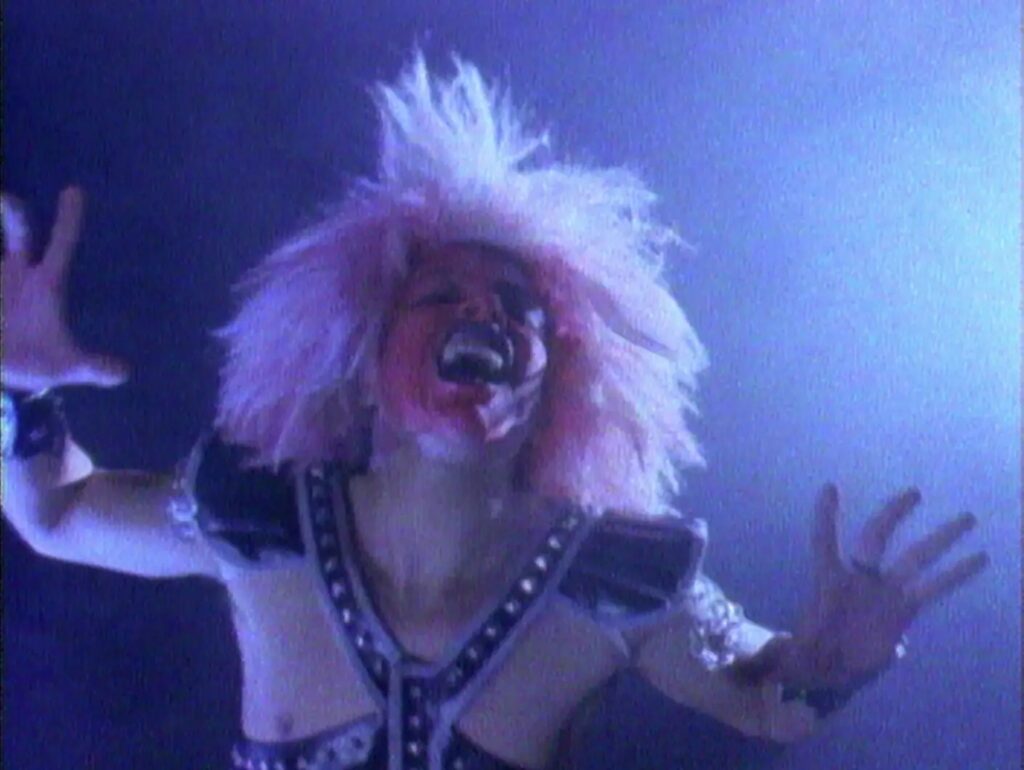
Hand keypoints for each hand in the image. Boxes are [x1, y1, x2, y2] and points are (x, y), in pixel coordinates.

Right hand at [1, 188, 127, 390]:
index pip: (62, 245)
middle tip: (6, 197)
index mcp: (46, 284)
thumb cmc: (33, 363)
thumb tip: (124, 373)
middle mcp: (16, 273)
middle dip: (11, 212)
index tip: (75, 190)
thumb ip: (94, 367)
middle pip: (17, 231)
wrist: (0, 379)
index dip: (68, 220)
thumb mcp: (66, 366)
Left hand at [781, 484, 988, 689]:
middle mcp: (859, 579)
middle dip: (893, 515)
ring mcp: (884, 592)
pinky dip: (956, 574)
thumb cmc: (803, 653)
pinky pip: (934, 588)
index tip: (830, 489)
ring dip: (940, 539)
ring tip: (967, 519)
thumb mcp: (788, 648)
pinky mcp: (903, 611)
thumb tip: (773, 652)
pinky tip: (980, 559)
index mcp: (828, 580)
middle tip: (913, 492)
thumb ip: (782, 647)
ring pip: (916, 558)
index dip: (826, 518)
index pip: (824, 541)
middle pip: (877, 538)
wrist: (827, 671)